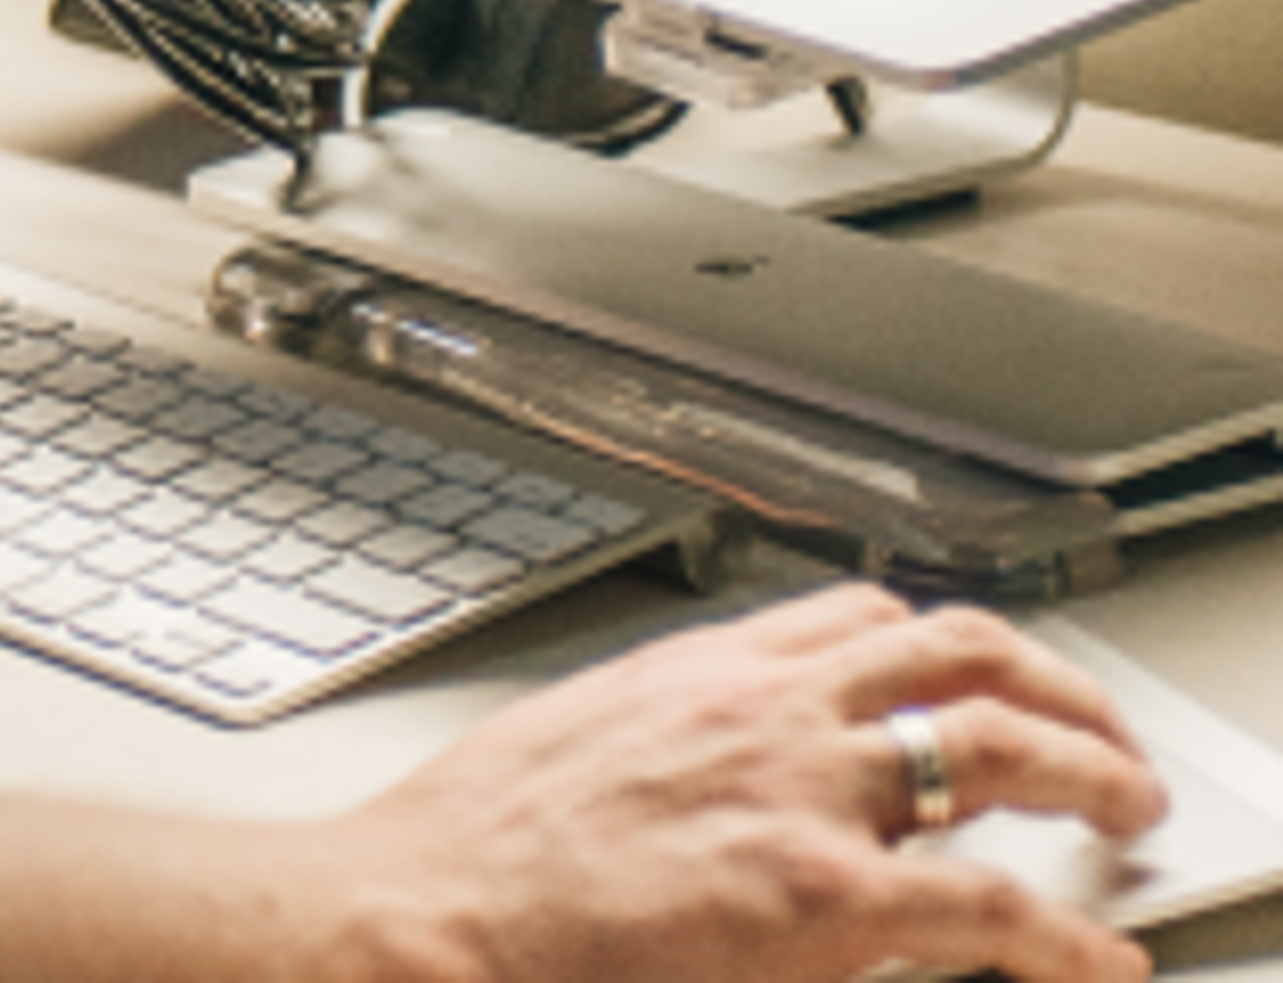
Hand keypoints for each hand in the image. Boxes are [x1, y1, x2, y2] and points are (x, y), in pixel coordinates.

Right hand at [319, 584, 1165, 982]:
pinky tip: (1101, 965)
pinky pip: (991, 907)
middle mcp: (766, 709)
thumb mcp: (584, 748)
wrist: (435, 908)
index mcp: (704, 674)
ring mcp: (801, 794)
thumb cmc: (481, 851)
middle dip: (1055, 686)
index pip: (861, 617)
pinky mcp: (821, 898)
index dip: (947, 648)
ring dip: (1091, 767)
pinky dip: (1068, 937)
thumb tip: (719, 788)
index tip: (988, 679)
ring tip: (1131, 809)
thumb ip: (673, 747)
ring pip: (997, 739)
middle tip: (1102, 740)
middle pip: (955, 648)